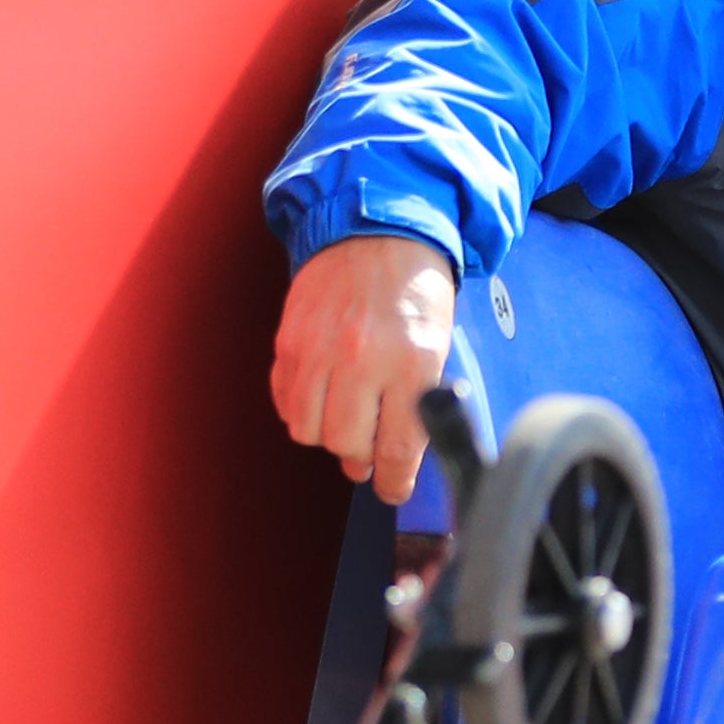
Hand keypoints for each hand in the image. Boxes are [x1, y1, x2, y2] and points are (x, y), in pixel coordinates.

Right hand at [274, 235, 459, 505]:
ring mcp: (319, 351)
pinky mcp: (288, 343)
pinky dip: (301, 410)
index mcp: (412, 362)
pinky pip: (286, 401)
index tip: (393, 490)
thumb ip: (418, 399)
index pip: (398, 446)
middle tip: (370, 451)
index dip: (395, 481)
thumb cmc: (415, 291)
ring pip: (310, 430)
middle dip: (360, 457)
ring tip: (346, 419)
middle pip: (346, 444)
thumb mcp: (438, 343)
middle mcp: (362, 359)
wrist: (376, 233)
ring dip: (328, 435)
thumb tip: (395, 454)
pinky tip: (321, 398)